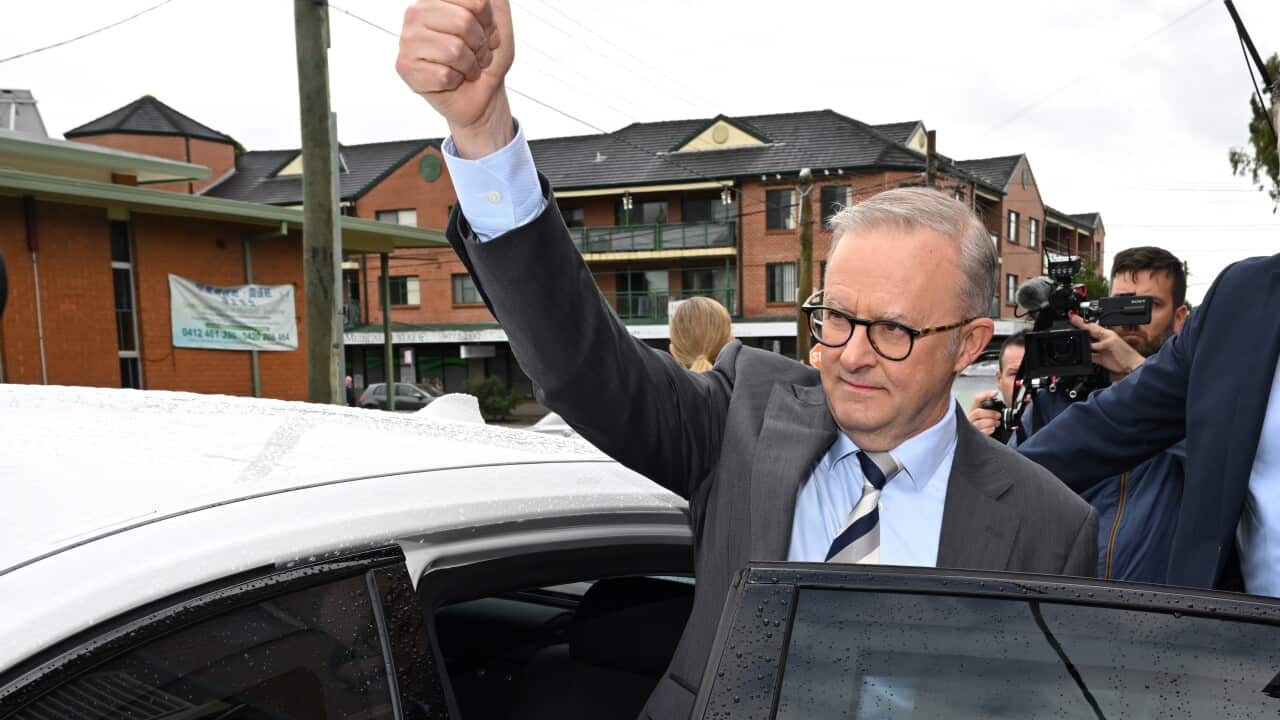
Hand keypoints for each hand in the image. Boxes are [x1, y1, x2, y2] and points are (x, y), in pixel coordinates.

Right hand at [396, 0, 514, 157]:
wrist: (484, 91)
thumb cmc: (486, 54)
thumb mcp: (499, 18)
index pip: (475, 2)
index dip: (489, 23)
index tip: (486, 32)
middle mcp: (416, 12)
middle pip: (464, 23)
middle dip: (480, 46)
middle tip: (477, 54)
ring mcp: (407, 40)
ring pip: (454, 50)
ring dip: (470, 66)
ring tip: (466, 68)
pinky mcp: (405, 67)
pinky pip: (444, 75)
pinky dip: (456, 81)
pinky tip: (451, 79)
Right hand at [966, 390, 1000, 436]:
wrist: (979, 441)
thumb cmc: (984, 427)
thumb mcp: (985, 416)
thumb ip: (989, 409)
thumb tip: (998, 400)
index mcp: (973, 411)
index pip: (977, 400)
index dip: (986, 395)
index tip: (995, 393)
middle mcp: (970, 418)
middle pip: (978, 412)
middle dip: (990, 413)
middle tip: (998, 415)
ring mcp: (971, 427)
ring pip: (979, 423)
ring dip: (991, 422)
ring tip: (996, 423)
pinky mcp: (974, 436)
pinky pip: (981, 432)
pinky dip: (989, 430)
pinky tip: (992, 429)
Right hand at [1067, 314, 1143, 379]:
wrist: (1130, 366)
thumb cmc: (1126, 353)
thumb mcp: (1112, 342)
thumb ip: (1099, 342)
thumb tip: (1089, 345)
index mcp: (1106, 333)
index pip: (1091, 326)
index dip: (1081, 322)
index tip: (1072, 317)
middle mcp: (1102, 340)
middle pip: (1087, 333)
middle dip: (1078, 328)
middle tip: (1070, 322)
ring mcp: (1101, 350)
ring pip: (1087, 344)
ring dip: (1079, 340)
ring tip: (1071, 335)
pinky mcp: (1100, 359)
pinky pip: (1089, 356)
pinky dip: (1083, 355)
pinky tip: (1079, 354)